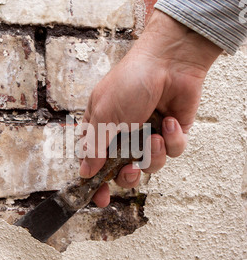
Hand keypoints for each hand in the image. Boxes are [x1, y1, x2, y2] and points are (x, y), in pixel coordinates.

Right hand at [79, 10, 221, 206]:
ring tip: (155, 136)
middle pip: (122, 172)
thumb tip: (85, 172)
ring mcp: (149, 134)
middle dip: (128, 175)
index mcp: (101, 128)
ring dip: (153, 154)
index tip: (99, 198)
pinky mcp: (173, 133)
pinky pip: (173, 151)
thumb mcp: (105, 114)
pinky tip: (170, 121)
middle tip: (130, 169)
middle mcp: (124, 134)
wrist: (170, 61)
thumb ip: (95, 146)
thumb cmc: (131, 81)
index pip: (94, 163)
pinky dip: (173, 139)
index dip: (96, 183)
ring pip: (150, 165)